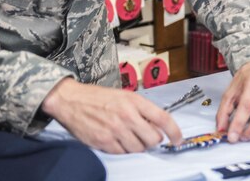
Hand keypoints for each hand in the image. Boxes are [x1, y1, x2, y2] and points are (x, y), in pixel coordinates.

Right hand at [40, 78, 182, 154]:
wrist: (71, 100)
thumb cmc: (98, 97)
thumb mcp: (124, 96)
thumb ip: (141, 109)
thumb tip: (157, 126)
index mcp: (134, 101)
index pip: (163, 118)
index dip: (174, 131)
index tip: (178, 139)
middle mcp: (127, 116)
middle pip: (153, 138)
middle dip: (153, 140)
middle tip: (147, 136)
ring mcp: (115, 130)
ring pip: (138, 148)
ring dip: (138, 146)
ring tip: (129, 136)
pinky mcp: (104, 142)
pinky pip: (122, 153)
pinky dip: (123, 150)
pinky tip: (117, 140)